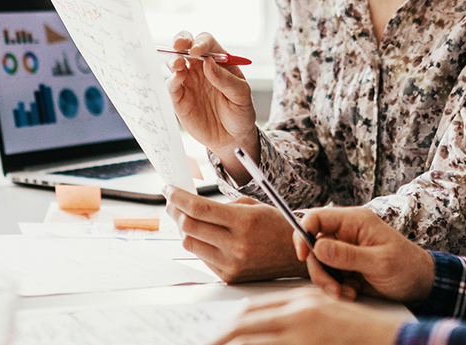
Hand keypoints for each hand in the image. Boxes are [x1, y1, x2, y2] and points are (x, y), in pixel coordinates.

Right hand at [164, 31, 257, 168]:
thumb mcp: (242, 96)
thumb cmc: (240, 114)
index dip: (201, 42)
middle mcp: (200, 68)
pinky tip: (177, 78)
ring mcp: (188, 81)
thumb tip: (208, 62)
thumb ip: (226, 79)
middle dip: (180, 41)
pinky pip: (171, 85)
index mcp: (218, 62)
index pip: (207, 43)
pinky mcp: (179, 98)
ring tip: (178, 64)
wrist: (232, 139)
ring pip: (174, 62)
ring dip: (173, 59)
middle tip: (180, 45)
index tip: (198, 50)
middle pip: (186, 46)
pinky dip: (171, 79)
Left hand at [166, 186, 305, 282]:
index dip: (178, 197)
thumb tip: (190, 204)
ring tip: (186, 218)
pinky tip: (203, 235)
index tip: (168, 189)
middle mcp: (236, 246)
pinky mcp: (229, 277)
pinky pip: (202, 258)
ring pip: (190, 244)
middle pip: (188, 227)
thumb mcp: (252, 206)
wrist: (298, 255)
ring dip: (183, 229)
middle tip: (172, 201)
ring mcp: (231, 265)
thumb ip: (221, 206)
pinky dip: (198, 243)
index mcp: (244, 222)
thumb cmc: (276, 225)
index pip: (199, 209)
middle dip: (174, 211)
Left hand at [208, 289, 403, 344]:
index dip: (233, 323)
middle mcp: (298, 313)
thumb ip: (299, 315)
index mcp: (301, 300)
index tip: (221, 334)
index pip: (254, 308)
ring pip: (250, 339)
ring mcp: (301, 333)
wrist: (391, 339)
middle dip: (223, 336)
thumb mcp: (327, 312)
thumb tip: (269, 326)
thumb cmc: (362, 331)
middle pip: (245, 322)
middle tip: (209, 343)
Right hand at [297, 207, 437, 302]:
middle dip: (319, 269)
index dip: (303, 233)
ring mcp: (345, 250)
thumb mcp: (379, 262)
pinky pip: (328, 275)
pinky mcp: (345, 266)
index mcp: (354, 221)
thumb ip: (348, 255)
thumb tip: (318, 246)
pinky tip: (352, 293)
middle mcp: (346, 233)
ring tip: (347, 294)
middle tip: (334, 288)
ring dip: (328, 282)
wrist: (421, 285)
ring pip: (319, 263)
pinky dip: (335, 288)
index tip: (303, 255)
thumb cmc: (407, 268)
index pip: (316, 218)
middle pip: (313, 246)